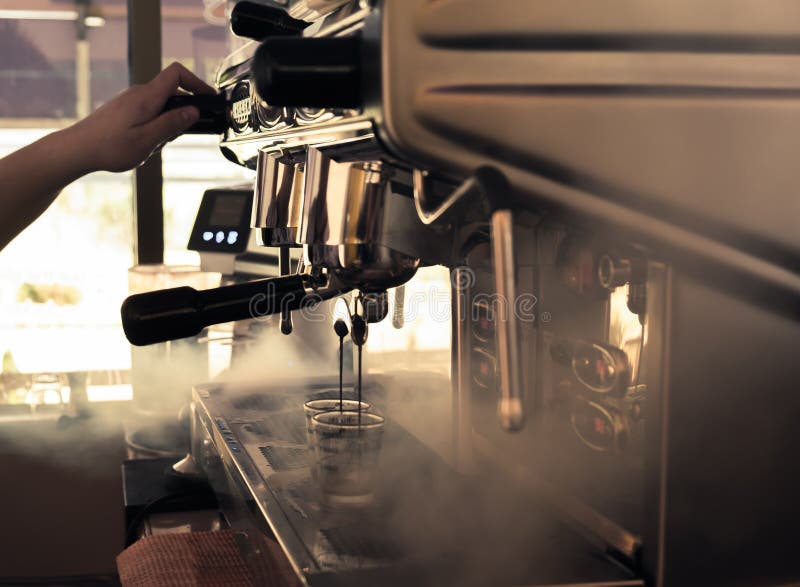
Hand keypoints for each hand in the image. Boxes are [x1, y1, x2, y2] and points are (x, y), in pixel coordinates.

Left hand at [69, 62, 215, 172]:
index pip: (177, 73)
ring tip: (154, 146)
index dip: (196, 82)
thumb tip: (193, 111)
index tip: (208, 98)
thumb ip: (172, 124)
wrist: (77, 149)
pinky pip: (149, 113)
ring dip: (167, 124)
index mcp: (147, 97)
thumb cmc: (109, 146)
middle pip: (172, 92)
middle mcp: (139, 93)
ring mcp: (130, 101)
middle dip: (183, 113)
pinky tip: (144, 145)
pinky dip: (155, 127)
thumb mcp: (148, 139)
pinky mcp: (124, 110)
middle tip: (181, 135)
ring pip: (161, 106)